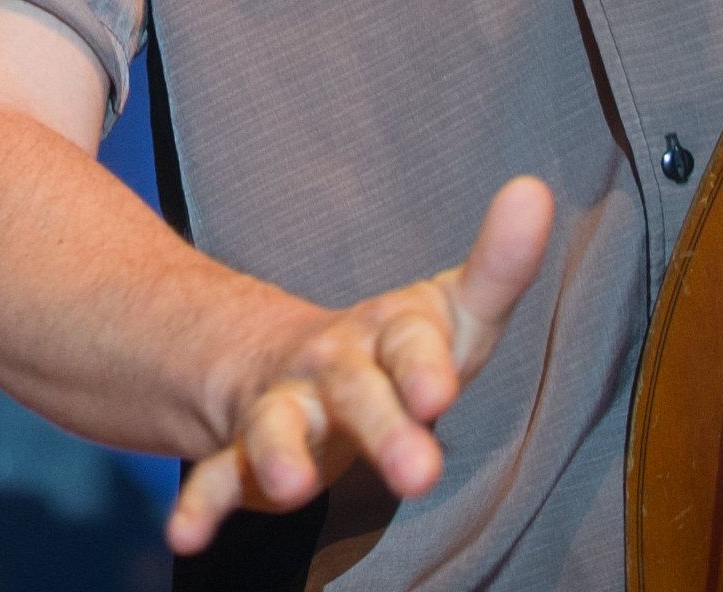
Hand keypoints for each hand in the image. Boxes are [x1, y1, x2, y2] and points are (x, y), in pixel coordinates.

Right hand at [169, 175, 553, 555]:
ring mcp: (285, 406)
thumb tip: (536, 189)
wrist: (288, 360)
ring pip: (277, 426)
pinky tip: (186, 534)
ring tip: (291, 486)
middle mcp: (334, 365)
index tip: (441, 392)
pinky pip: (217, 475)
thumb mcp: (449, 313)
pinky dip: (200, 505)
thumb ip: (497, 266)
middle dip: (384, 429)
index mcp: (388, 332)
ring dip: (281, 454)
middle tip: (419, 474)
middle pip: (355, 390)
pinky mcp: (246, 453)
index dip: (423, 364)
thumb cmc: (394, 346)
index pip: (411, 339)